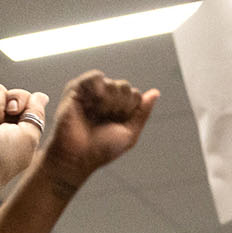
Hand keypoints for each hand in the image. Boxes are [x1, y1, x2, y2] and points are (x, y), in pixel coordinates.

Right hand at [42, 70, 158, 184]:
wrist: (78, 156)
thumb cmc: (102, 149)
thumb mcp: (130, 133)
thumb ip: (142, 112)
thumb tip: (156, 92)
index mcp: (118, 109)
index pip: (135, 96)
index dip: (130, 110)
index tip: (118, 124)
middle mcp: (105, 99)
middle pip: (125, 87)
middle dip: (121, 105)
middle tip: (106, 119)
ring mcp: (90, 93)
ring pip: (113, 84)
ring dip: (110, 101)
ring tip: (97, 114)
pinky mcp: (76, 89)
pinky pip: (95, 76)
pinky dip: (100, 87)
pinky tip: (96, 101)